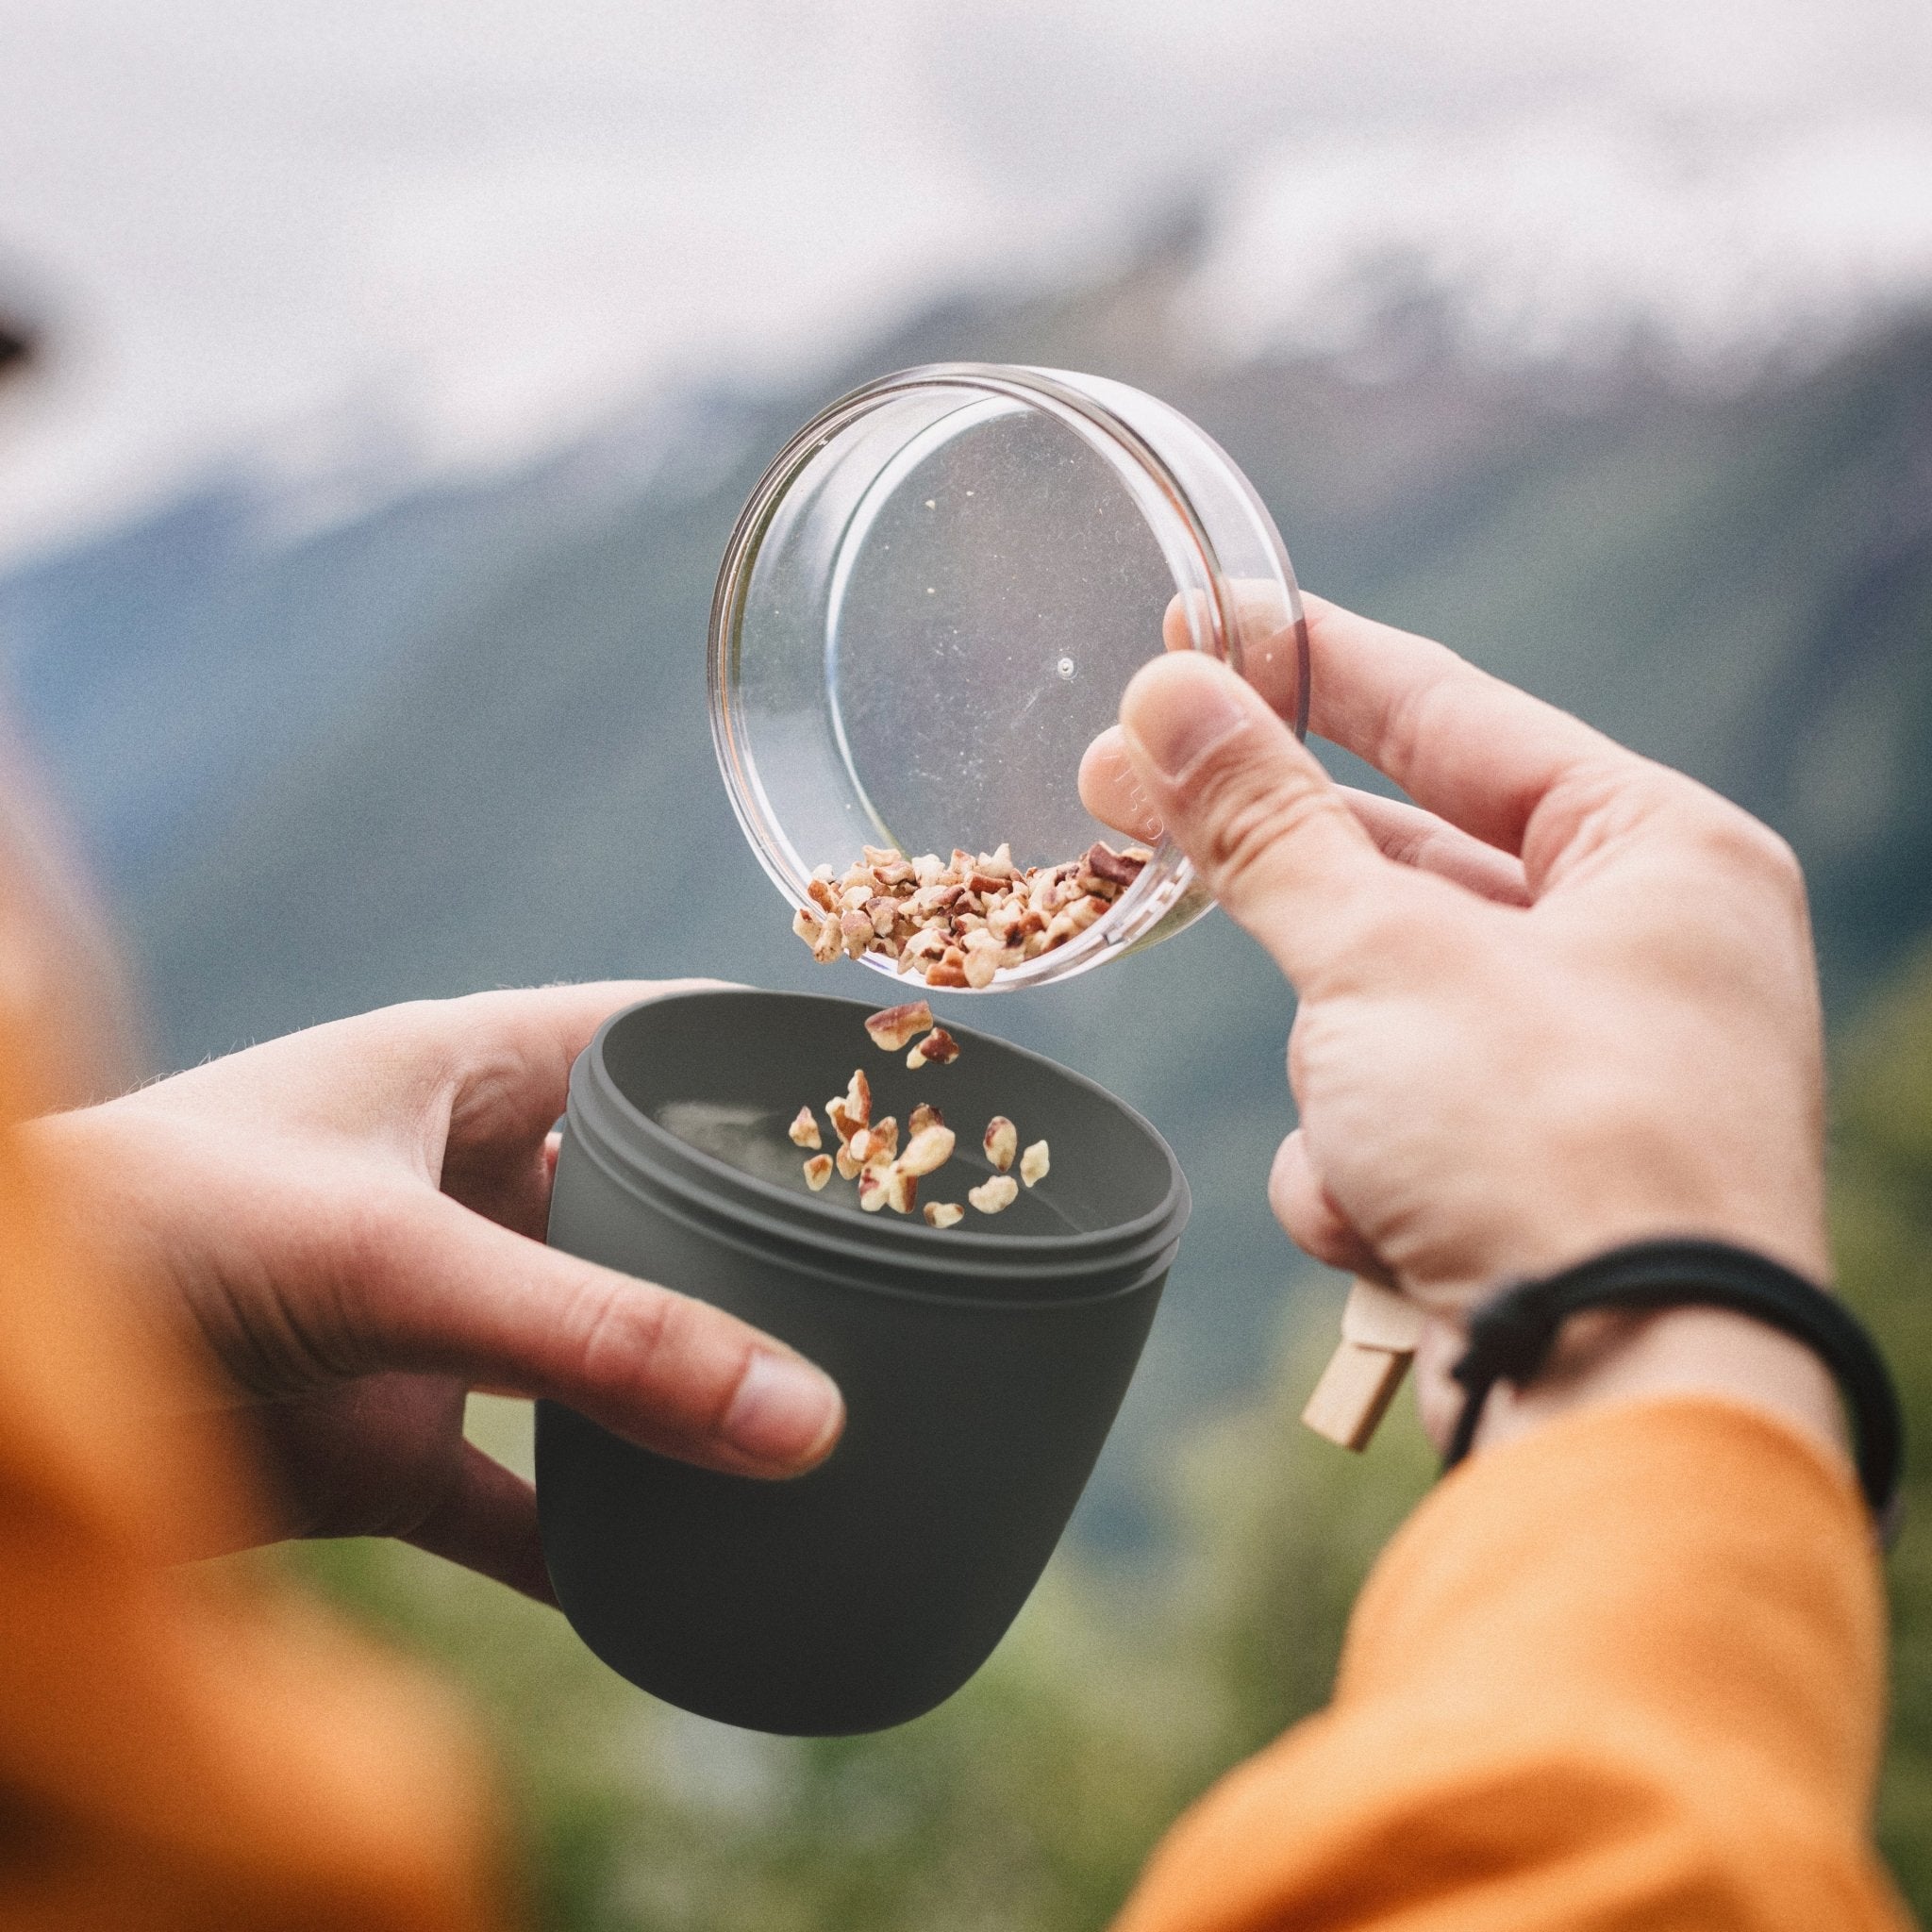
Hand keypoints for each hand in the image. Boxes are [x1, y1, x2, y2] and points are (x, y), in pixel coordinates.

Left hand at [29, 983, 845, 1600]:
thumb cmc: (150, 1234)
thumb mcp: (395, 1262)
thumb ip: (599, 1342)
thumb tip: (804, 1418)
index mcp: (462, 1074)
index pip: (650, 1036)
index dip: (761, 1059)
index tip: (892, 1102)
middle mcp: (456, 1187)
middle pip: (642, 1205)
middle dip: (743, 1249)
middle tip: (884, 1286)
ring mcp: (424, 1321)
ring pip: (593, 1353)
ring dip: (677, 1395)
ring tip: (812, 1422)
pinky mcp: (382, 1448)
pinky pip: (520, 1502)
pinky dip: (588, 1542)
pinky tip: (672, 1576)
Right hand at [1113, 597, 1844, 1457]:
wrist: (1629, 1403)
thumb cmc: (1557, 1145)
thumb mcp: (1386, 960)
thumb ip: (1264, 829)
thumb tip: (1169, 698)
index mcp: (1659, 854)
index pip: (1454, 715)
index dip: (1313, 661)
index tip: (1204, 622)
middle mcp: (1639, 952)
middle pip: (1401, 868)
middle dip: (1273, 873)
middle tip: (1117, 789)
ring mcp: (1586, 1075)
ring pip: (1376, 1015)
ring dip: (1339, 1080)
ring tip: (1370, 1137)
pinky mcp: (1533, 1176)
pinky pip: (1391, 1125)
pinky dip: (1367, 1173)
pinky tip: (1401, 1227)